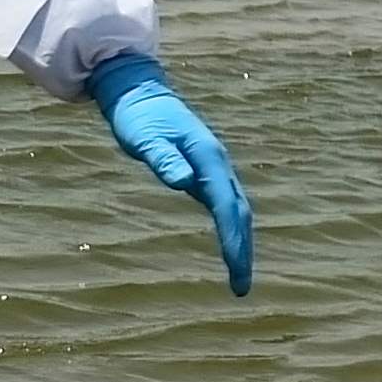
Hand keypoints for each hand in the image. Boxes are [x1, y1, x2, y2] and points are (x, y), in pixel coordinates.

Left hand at [84, 55, 250, 296]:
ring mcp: (214, 168)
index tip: (235, 268)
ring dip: (242, 242)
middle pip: (240, 212)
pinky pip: (227, 205)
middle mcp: (218, 164)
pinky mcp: (206, 172)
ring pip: (237, 209)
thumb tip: (183, 182)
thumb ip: (162, 159)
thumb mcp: (144, 138)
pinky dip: (233, 229)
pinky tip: (231, 248)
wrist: (140, 94)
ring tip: (239, 277)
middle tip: (241, 287)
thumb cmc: (138, 118)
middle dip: (243, 249)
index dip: (233, 238)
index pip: (226, 205)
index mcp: (207, 157)